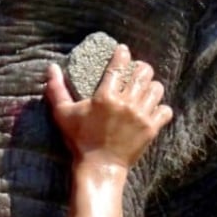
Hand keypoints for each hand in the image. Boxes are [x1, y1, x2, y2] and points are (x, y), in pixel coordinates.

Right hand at [45, 45, 171, 169]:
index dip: (122, 55)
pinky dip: (161, 107)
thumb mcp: (63, 114)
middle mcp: (126, 103)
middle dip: (141, 68)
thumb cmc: (79, 140)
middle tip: (135, 70)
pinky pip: (165, 110)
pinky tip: (152, 108)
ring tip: (145, 88)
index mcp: (105, 97)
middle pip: (143, 73)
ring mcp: (141, 116)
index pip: (118, 67)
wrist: (100, 166)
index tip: (123, 50)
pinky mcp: (151, 128)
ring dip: (151, 86)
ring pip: (156, 89)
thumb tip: (51, 67)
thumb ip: (56, 90)